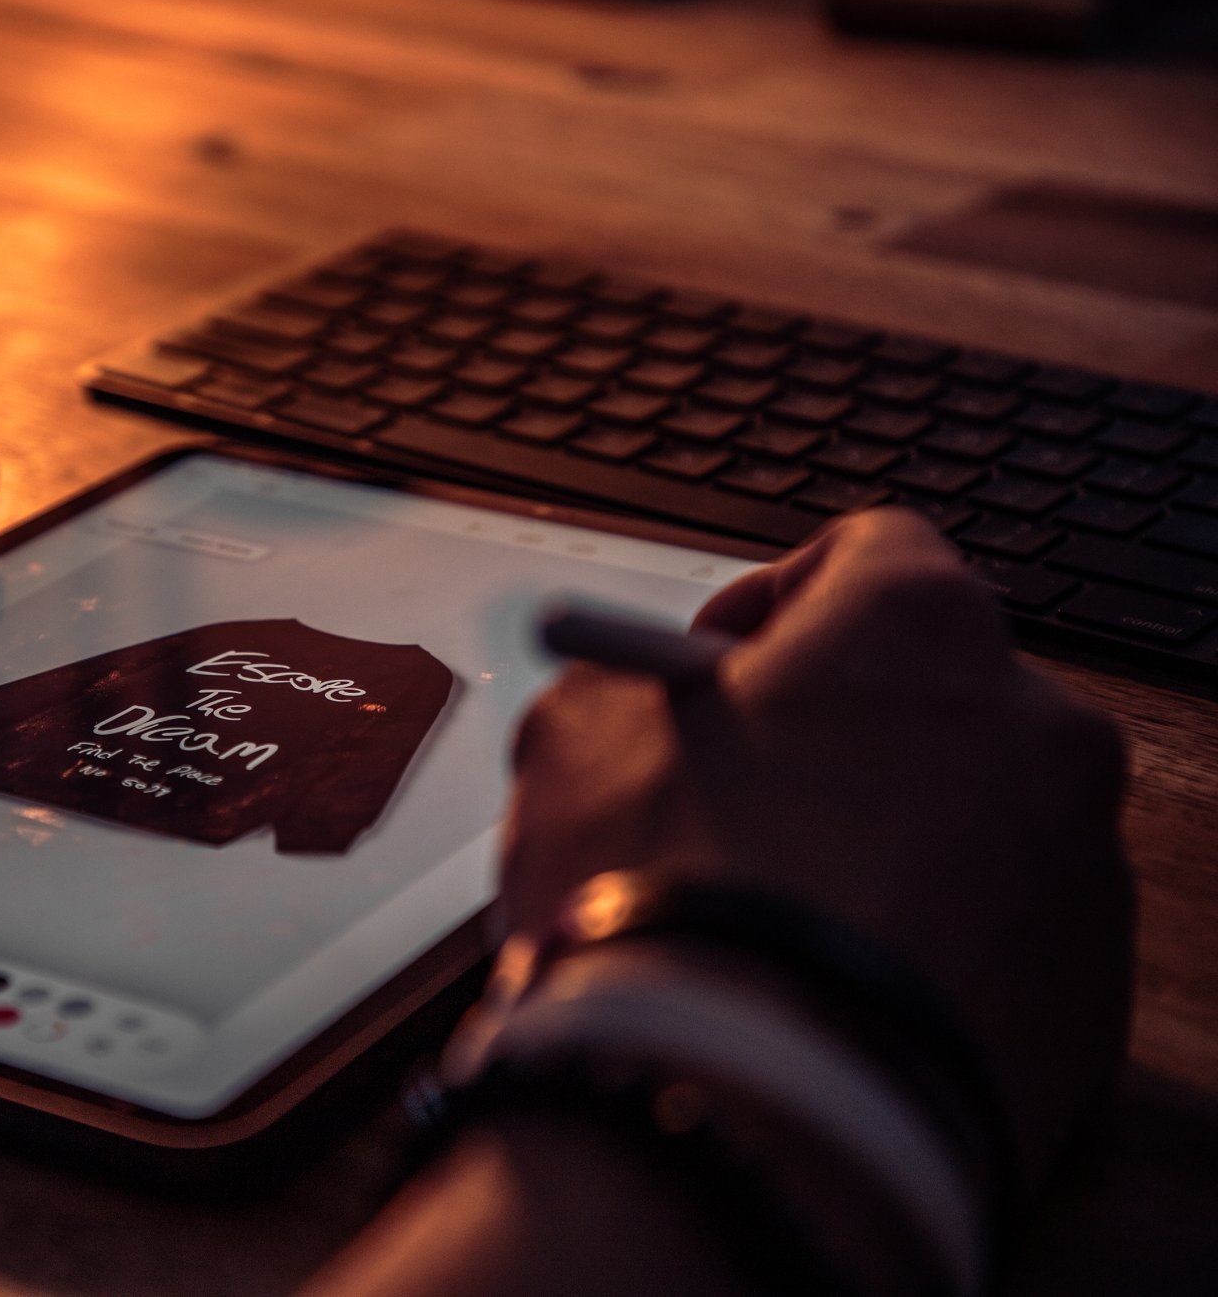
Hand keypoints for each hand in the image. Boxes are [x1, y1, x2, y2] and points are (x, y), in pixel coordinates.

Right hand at [501, 509, 1131, 1191]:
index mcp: (919, 627)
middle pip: (933, 696)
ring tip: (779, 921)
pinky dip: (931, 952)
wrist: (742, 1117)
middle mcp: (1036, 727)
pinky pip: (1001, 943)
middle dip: (839, 735)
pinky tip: (831, 996)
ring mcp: (1080, 869)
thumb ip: (628, 689)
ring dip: (891, 844)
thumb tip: (632, 703)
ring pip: (976, 823)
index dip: (774, 601)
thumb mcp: (576, 740)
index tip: (712, 666)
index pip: (870, 550)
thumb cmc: (660, 905)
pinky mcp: (1091, 1000)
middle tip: (740, 796)